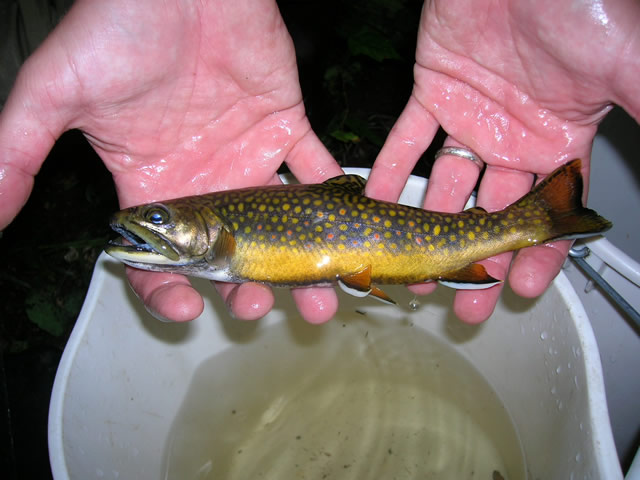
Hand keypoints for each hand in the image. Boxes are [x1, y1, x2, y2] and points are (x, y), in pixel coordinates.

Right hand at [0, 0, 342, 322]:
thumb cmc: (117, 27)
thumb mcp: (57, 91)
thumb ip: (18, 150)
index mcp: (154, 188)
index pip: (159, 260)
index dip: (168, 290)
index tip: (187, 308)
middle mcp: (204, 184)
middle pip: (228, 256)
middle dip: (246, 289)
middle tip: (261, 306)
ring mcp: (248, 160)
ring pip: (279, 227)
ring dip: (302, 264)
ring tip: (323, 294)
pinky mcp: (286, 128)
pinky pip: (317, 169)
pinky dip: (337, 197)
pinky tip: (347, 231)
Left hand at [367, 0, 639, 322]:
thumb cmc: (577, 3)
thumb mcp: (623, 69)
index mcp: (558, 140)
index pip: (548, 213)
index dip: (536, 254)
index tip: (518, 289)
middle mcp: (512, 137)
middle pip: (492, 213)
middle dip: (476, 257)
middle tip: (461, 300)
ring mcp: (470, 118)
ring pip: (446, 187)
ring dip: (427, 226)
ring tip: (410, 264)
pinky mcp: (433, 93)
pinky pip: (407, 141)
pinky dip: (390, 172)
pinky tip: (377, 206)